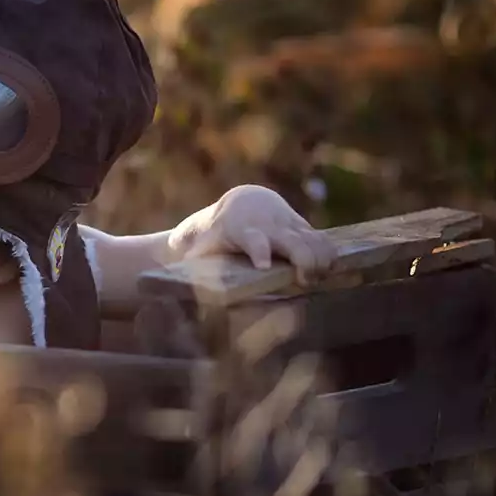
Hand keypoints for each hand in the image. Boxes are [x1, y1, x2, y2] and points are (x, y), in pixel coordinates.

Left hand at [167, 185, 337, 282]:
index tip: (263, 266)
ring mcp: (288, 224)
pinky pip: (322, 240)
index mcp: (240, 230)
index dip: (259, 250)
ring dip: (321, 260)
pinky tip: (333, 274)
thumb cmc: (211, 237)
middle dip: (303, 260)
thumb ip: (192, 264)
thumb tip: (161, 289)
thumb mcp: (198, 249)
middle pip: (293, 241)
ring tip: (320, 280)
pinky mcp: (302, 227)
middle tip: (304, 279)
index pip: (253, 240)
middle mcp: (268, 225)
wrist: (237, 206)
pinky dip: (329, 256)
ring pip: (313, 240)